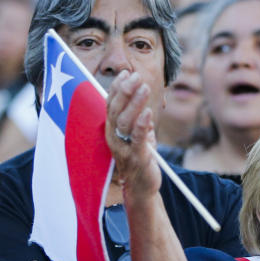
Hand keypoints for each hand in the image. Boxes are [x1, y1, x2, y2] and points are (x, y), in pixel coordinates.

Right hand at [105, 70, 160, 200]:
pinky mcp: (136, 157)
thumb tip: (141, 103)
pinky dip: (142, 124)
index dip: (117, 88)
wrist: (142, 187)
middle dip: (124, 90)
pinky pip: (137, 138)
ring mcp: (123, 147)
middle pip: (115, 109)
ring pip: (124, 121)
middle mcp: (113, 136)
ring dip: (134, 102)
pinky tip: (148, 112)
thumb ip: (139, 120)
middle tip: (135, 76)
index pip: (111, 105)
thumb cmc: (140, 159)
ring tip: (143, 87)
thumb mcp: (139, 136)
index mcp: (112, 130)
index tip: (126, 73)